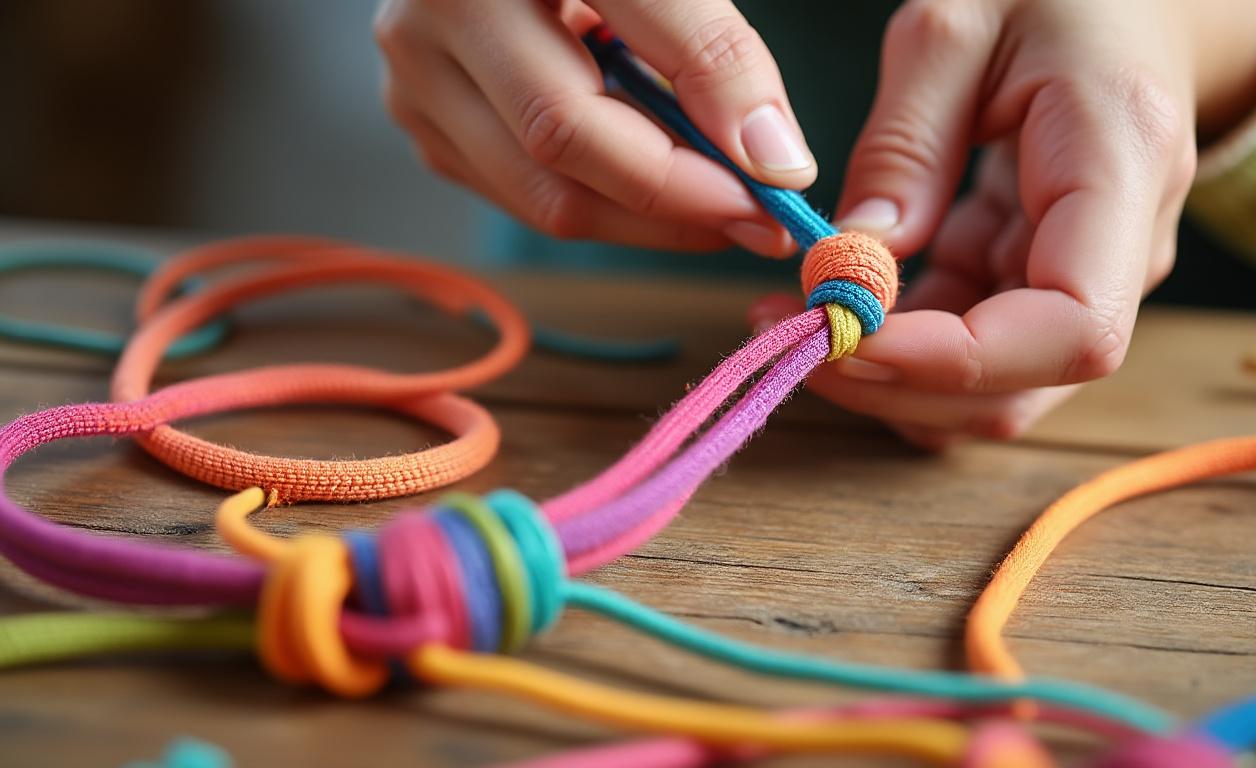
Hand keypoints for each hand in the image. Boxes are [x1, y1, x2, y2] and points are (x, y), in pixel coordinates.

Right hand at [373, 0, 812, 255]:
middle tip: (763, 220)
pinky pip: (525, 197)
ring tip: (724, 208)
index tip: (782, 180)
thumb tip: (773, 161)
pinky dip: (605, 205)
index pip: (607, 62)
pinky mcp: (423, 125)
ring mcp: (414, 77)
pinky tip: (657, 188)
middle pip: (560, 139)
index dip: (697, 134)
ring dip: (648, 220)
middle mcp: (434, 11)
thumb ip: (711, 47)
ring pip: (542, 194)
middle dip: (678, 196)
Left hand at [808, 0, 1255, 448]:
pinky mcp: (1038, 285)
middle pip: (1020, 384)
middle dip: (896, 384)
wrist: (1132, 4)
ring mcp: (1084, 280)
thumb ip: (905, 142)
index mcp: (1124, 171)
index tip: (845, 334)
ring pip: (988, 388)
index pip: (1071, 329)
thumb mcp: (957, 27)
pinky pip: (969, 350)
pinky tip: (835, 306)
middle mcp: (1123, 252)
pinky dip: (899, 350)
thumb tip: (856, 258)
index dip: (955, 359)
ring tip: (795, 319)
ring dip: (887, 378)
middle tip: (790, 336)